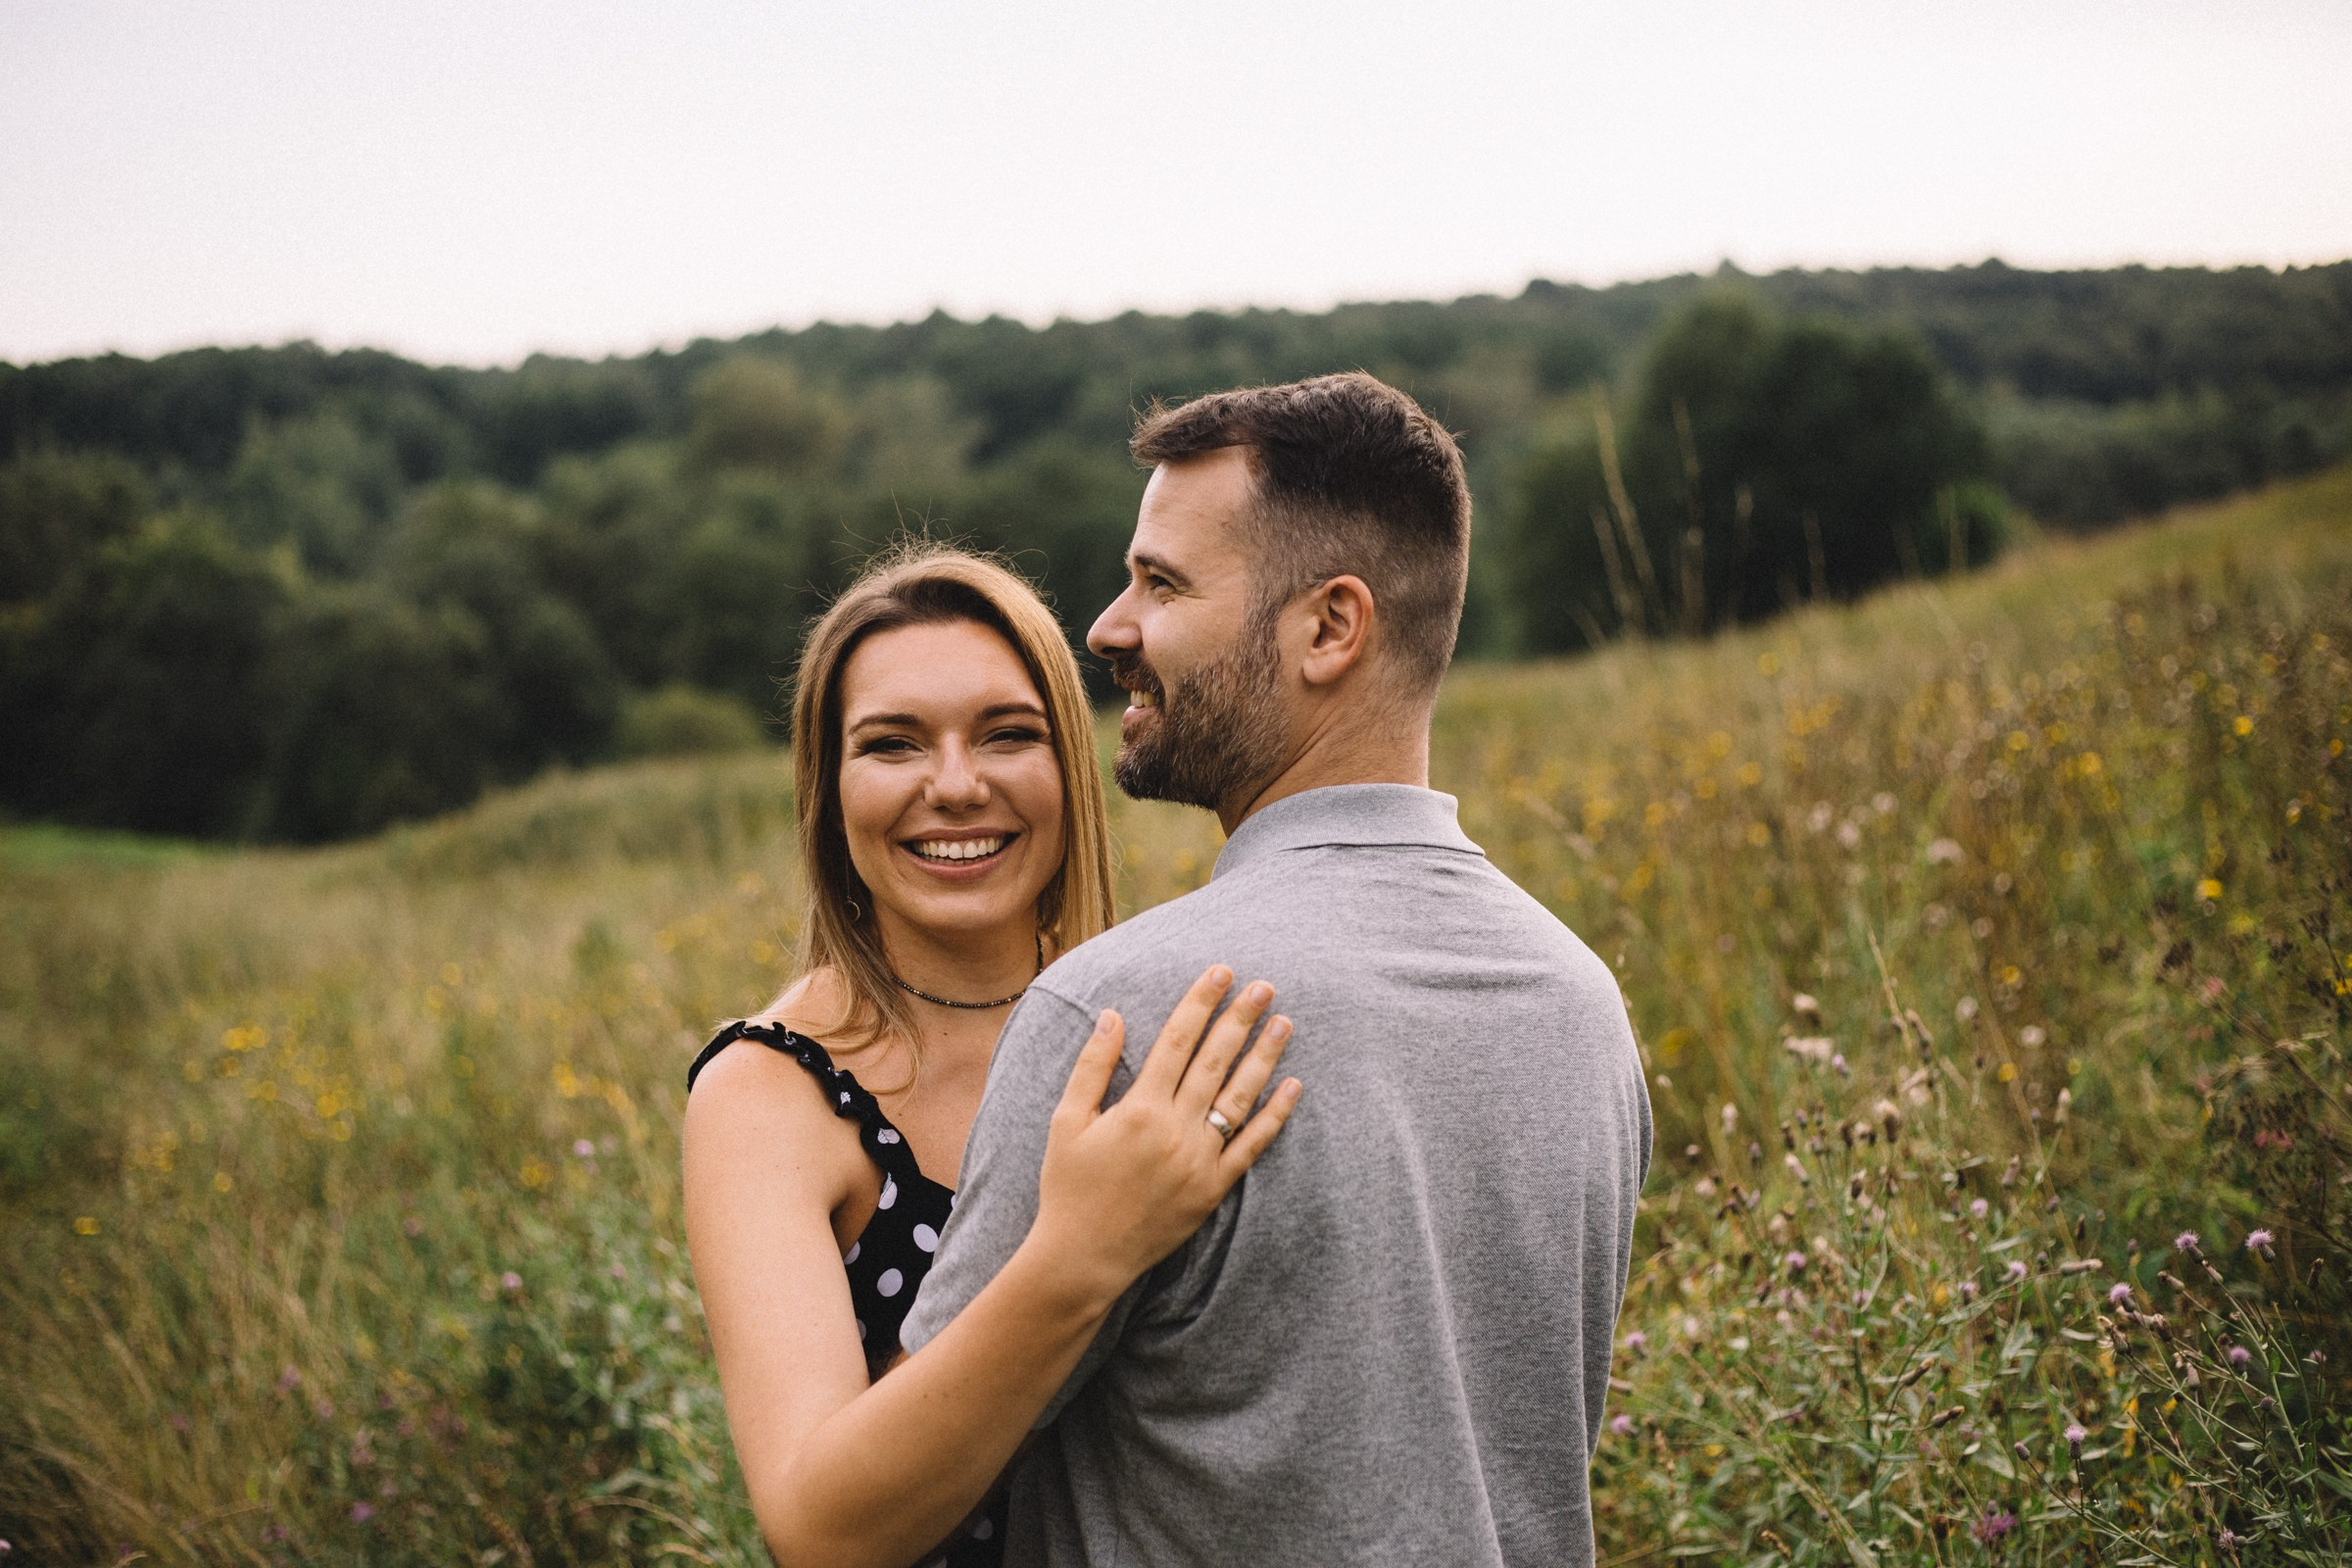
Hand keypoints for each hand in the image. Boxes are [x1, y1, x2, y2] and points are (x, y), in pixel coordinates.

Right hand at [1028, 966, 1301, 1309]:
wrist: (1083, 1257)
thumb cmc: (1069, 1187)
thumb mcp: (1067, 1121)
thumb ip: (1092, 1066)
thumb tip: (1112, 1015)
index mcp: (1140, 1108)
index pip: (1177, 1040)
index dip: (1200, 1002)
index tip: (1220, 972)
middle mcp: (1175, 1130)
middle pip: (1215, 1061)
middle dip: (1240, 1018)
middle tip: (1264, 986)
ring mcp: (1199, 1160)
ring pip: (1240, 1098)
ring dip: (1264, 1057)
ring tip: (1284, 1022)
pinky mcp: (1213, 1189)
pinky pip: (1252, 1147)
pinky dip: (1275, 1116)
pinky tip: (1293, 1086)